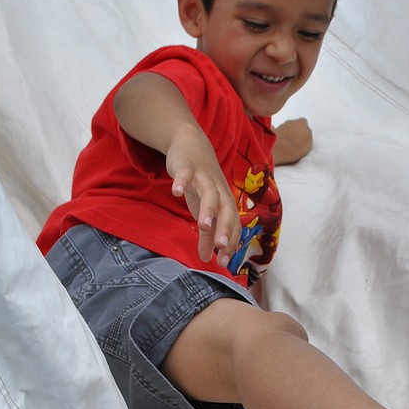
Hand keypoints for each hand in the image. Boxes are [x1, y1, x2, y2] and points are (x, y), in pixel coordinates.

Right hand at [165, 124, 240, 266]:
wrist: (192, 145)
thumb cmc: (201, 183)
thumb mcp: (203, 210)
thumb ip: (207, 235)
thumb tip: (208, 259)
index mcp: (225, 203)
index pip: (233, 225)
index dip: (230, 243)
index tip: (224, 262)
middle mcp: (219, 191)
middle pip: (227, 210)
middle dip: (225, 229)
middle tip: (221, 247)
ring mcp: (204, 178)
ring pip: (210, 194)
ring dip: (208, 209)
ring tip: (202, 226)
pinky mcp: (188, 167)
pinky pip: (185, 175)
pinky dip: (181, 182)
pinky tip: (175, 193)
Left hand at [273, 118, 312, 165]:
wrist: (283, 149)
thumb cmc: (298, 145)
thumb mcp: (309, 140)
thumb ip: (307, 134)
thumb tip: (305, 133)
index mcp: (301, 122)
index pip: (303, 122)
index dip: (303, 128)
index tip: (303, 134)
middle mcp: (291, 121)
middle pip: (293, 124)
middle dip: (294, 129)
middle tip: (295, 139)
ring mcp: (282, 125)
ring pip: (285, 127)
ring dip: (286, 132)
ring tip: (287, 143)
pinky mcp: (274, 131)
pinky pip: (275, 130)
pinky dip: (276, 132)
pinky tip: (277, 138)